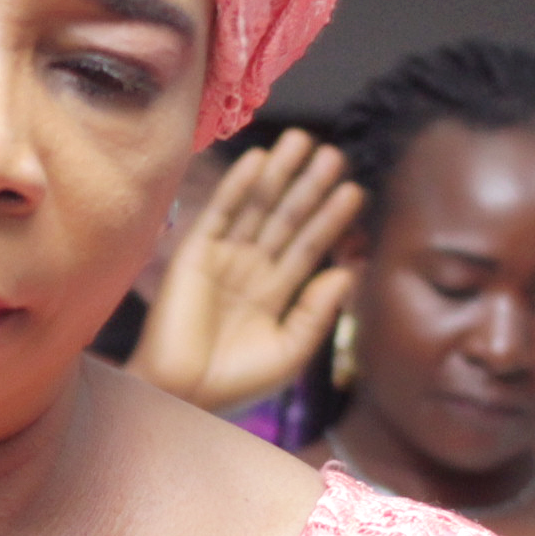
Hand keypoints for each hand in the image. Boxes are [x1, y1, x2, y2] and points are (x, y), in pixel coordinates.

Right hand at [124, 130, 363, 411]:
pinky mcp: (193, 254)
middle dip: (309, 187)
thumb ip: (318, 311)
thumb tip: (349, 270)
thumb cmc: (234, 383)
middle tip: (334, 154)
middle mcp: (250, 269)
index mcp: (275, 293)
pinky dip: (237, 186)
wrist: (180, 395)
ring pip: (257, 208)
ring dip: (279, 174)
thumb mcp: (289, 351)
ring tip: (303, 141)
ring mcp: (222, 258)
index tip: (354, 190)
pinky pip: (220, 213)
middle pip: (286, 219)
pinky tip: (259, 161)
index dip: (331, 219)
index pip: (309, 247)